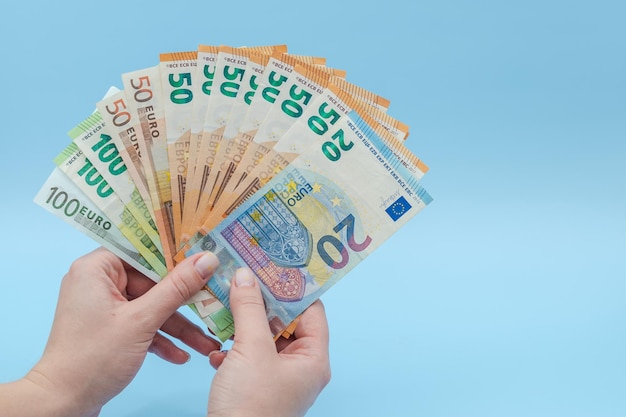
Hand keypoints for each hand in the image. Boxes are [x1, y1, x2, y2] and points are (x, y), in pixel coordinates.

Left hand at [4, 247, 221, 416]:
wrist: (63, 404)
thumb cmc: (94, 358)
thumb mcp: (141, 321)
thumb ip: (176, 289)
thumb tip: (207, 259)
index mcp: (97, 269)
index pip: (143, 250)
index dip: (176, 254)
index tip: (205, 257)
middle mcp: (99, 282)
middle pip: (152, 281)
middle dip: (183, 301)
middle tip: (212, 302)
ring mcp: (104, 307)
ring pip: (151, 307)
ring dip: (177, 327)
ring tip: (205, 343)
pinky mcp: (110, 328)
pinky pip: (141, 324)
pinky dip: (160, 338)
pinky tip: (181, 355)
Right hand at [207, 268, 330, 416]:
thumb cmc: (250, 405)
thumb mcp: (251, 349)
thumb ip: (250, 309)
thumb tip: (246, 275)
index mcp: (313, 359)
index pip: (312, 311)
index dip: (294, 288)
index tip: (275, 266)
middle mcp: (300, 368)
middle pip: (286, 323)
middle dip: (262, 303)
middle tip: (245, 278)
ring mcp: (278, 379)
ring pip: (264, 340)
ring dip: (244, 325)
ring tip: (227, 306)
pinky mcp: (257, 388)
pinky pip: (249, 359)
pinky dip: (234, 350)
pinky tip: (218, 349)